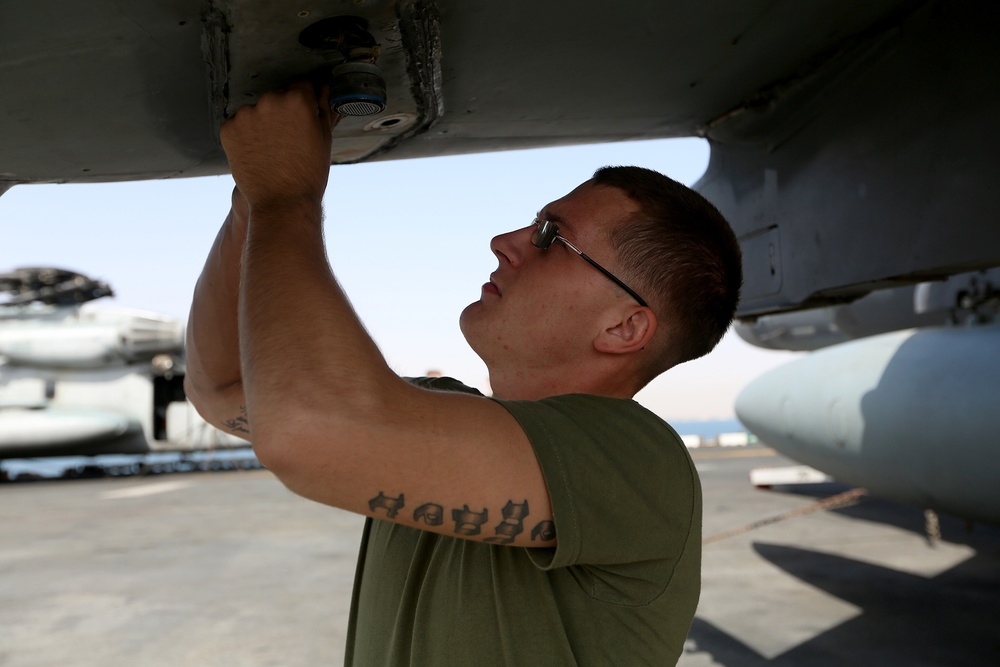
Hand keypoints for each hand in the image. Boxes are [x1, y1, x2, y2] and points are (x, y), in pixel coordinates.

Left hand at [220, 82, 334, 212]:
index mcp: (297, 100)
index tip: (304, 112)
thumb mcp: (324, 138)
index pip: (302, 84)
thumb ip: (322, 107)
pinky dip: (245, 135)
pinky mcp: (228, 129)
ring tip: (272, 149)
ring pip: (256, 111)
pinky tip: (257, 153)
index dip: (305, 99)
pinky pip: (239, 125)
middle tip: (289, 139)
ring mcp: (246, 114)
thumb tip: (324, 87)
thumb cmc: (308, 174)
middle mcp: (269, 100)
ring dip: (262, 122)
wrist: (282, 203)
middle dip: (282, 112)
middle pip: (277, 97)